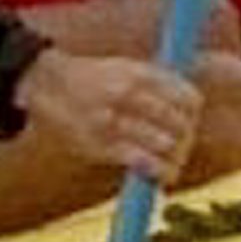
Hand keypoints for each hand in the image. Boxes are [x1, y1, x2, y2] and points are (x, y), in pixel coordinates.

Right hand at [18, 36, 204, 180]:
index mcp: (138, 74)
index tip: (190, 116)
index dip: (192, 109)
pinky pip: (143, 162)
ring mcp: (115, 121)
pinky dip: (160, 170)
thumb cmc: (92, 78)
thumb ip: (156, 80)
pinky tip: (166, 174)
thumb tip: (193, 101)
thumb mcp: (124, 67)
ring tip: (176, 158)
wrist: (47, 86)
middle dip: (186, 134)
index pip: (185, 97)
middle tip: (184, 140)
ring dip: (176, 154)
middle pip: (179, 122)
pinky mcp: (103, 145)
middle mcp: (128, 95)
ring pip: (165, 143)